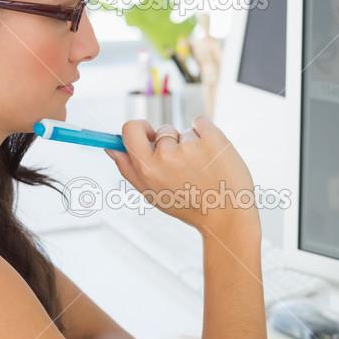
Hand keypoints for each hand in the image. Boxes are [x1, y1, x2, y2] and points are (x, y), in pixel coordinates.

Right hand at [105, 117, 258, 238]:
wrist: (227, 215)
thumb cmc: (188, 205)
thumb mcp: (152, 193)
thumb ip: (128, 170)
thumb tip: (110, 148)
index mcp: (148, 168)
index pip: (130, 129)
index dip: (140, 128)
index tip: (151, 134)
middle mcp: (166, 155)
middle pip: (163, 130)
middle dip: (172, 142)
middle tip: (187, 167)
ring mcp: (191, 146)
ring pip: (184, 131)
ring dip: (193, 143)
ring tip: (204, 169)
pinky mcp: (213, 138)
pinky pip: (200, 122)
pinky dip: (206, 133)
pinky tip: (213, 155)